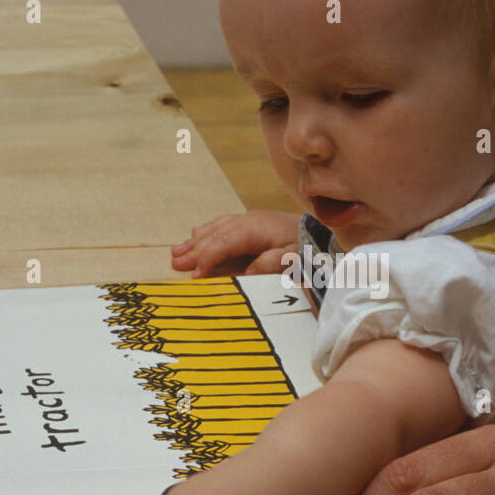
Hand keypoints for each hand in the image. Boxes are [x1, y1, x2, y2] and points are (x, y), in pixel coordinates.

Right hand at [171, 210, 300, 277]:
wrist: (318, 229)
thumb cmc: (306, 244)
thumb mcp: (295, 256)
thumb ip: (273, 262)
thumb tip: (249, 271)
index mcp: (255, 229)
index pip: (224, 243)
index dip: (208, 258)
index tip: (196, 275)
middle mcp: (247, 221)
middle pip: (214, 236)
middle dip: (194, 250)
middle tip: (176, 264)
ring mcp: (247, 219)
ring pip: (214, 229)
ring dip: (195, 241)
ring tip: (177, 253)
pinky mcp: (249, 222)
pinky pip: (222, 224)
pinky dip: (206, 231)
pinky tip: (195, 234)